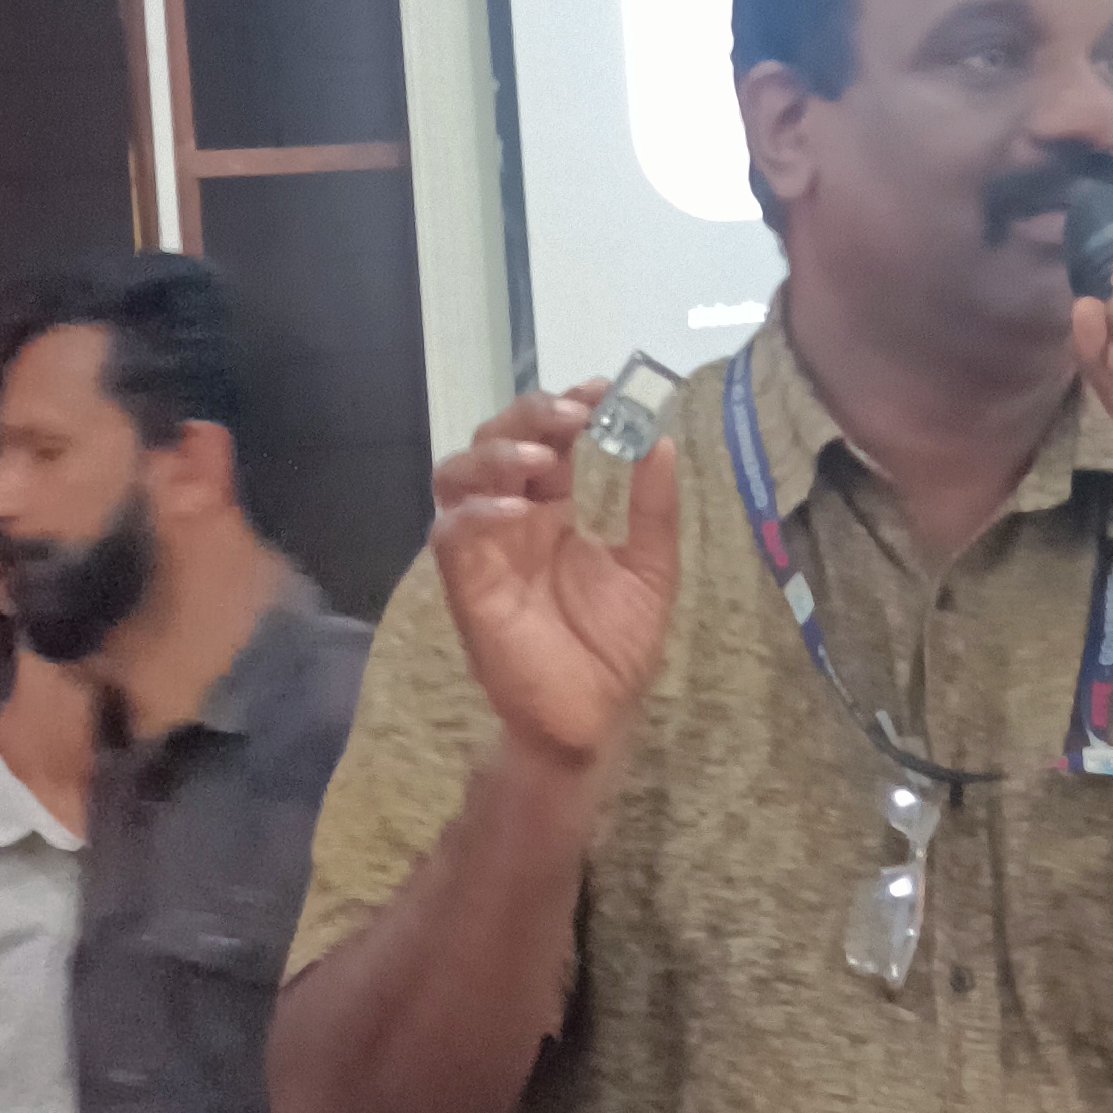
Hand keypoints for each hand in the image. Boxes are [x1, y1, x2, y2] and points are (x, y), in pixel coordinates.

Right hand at [431, 422, 678, 771]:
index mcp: (556, 508)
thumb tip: (661, 441)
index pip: (550, 439)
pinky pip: (451, 532)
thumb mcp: (652, 572)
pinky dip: (479, 512)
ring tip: (542, 458)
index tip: (606, 391)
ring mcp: (485, 548)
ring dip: (496, 453)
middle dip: (531, 416)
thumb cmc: (615, 652)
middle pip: (497, 440)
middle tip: (575, 416)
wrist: (591, 721)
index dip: (569, 406)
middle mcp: (513, 518)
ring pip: (457, 473)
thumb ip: (653, 511)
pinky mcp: (466, 584)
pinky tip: (522, 512)